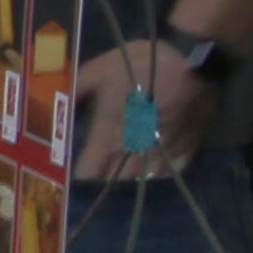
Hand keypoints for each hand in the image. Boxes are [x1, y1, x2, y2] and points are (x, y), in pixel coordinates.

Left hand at [69, 33, 203, 182]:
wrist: (193, 68)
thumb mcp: (98, 70)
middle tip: (94, 177)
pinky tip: (148, 169)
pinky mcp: (183, 156)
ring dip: (127, 183)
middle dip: (100, 184)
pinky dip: (153, 177)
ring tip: (120, 177)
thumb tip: (58, 102)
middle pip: (112, 185)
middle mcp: (133, 156)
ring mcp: (160, 160)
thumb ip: (76, 90)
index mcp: (108, 138)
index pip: (87, 175)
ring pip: (138, 185)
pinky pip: (163, 177)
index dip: (77, 178)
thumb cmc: (142, 68)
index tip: (71, 177)